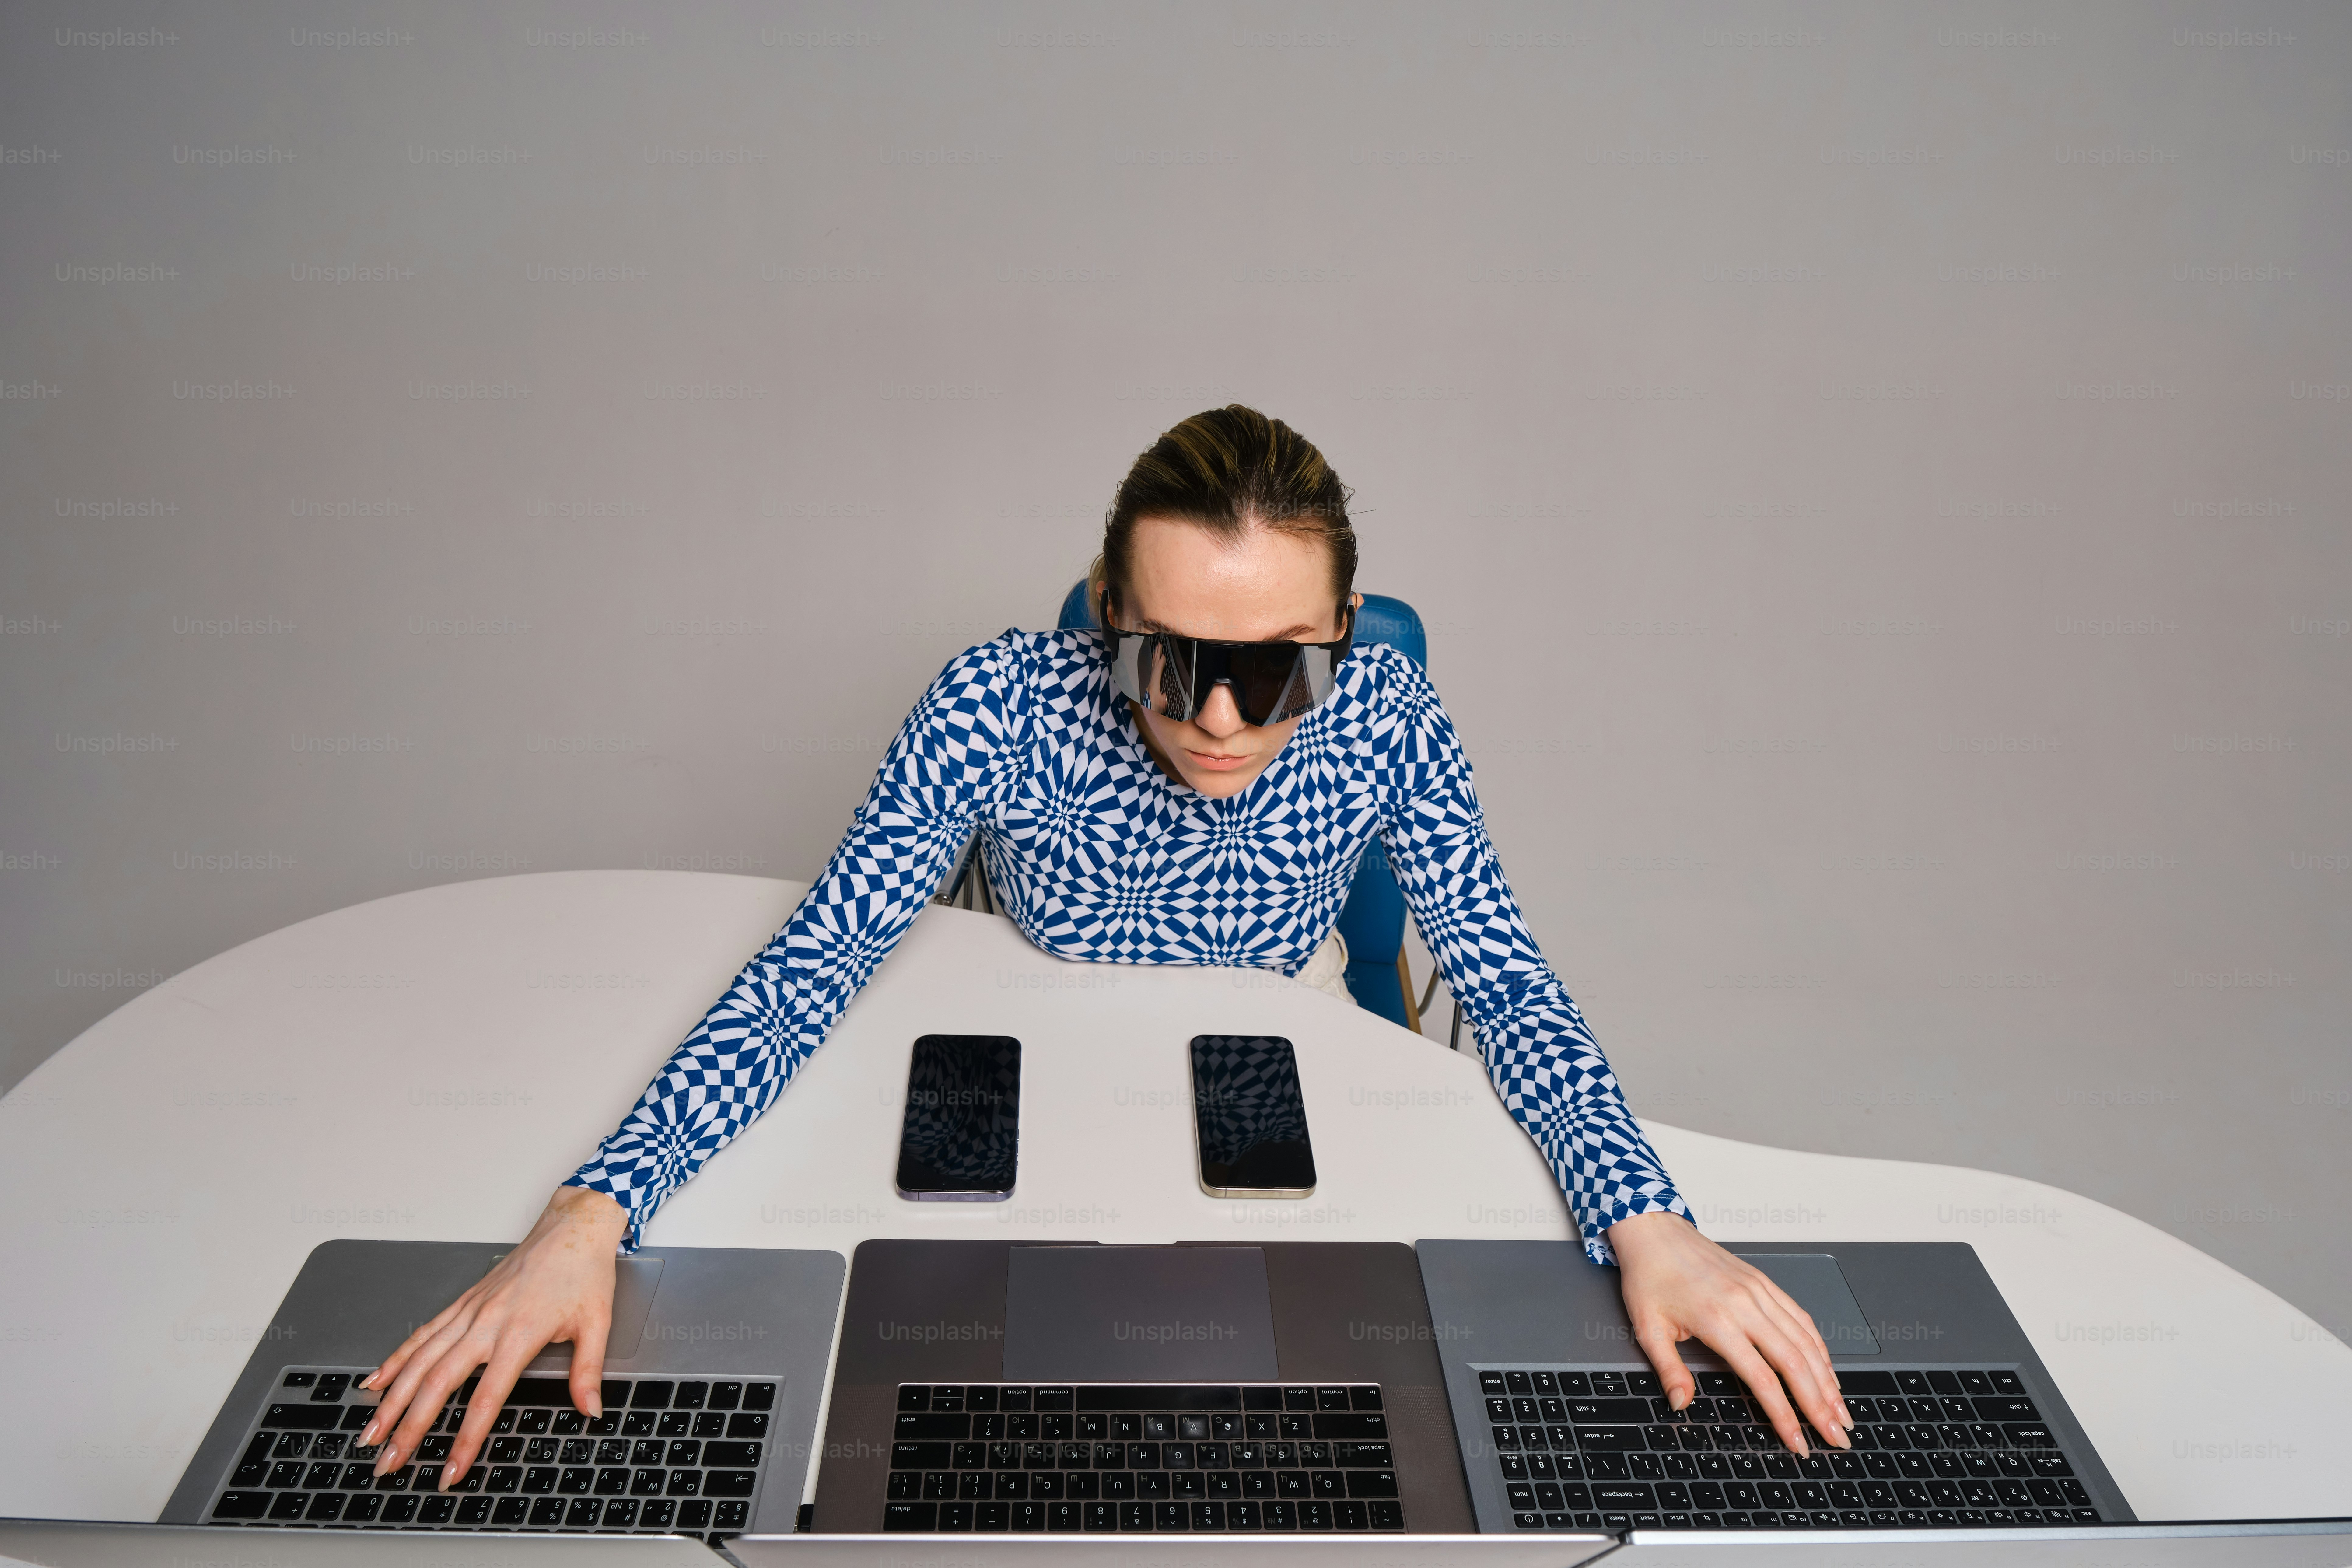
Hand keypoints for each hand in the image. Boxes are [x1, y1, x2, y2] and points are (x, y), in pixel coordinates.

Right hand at [358, 1184, 627, 1486]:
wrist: (573, 1225)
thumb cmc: (585, 1270)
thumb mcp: (597, 1323)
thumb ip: (587, 1371)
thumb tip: (590, 1409)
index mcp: (519, 1334)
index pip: (485, 1399)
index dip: (465, 1440)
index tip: (450, 1472)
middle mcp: (485, 1323)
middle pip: (436, 1384)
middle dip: (408, 1429)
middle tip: (388, 1463)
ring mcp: (468, 1311)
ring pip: (419, 1361)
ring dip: (391, 1400)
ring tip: (370, 1434)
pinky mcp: (462, 1301)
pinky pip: (422, 1333)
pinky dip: (396, 1359)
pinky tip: (376, 1382)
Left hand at [1606, 1211, 1851, 1455]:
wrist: (1655, 1231)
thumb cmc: (1650, 1276)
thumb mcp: (1648, 1328)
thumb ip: (1668, 1370)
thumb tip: (1681, 1403)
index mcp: (1718, 1320)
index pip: (1763, 1379)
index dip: (1784, 1415)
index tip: (1798, 1443)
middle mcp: (1746, 1305)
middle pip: (1796, 1363)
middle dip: (1820, 1406)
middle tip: (1836, 1437)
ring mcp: (1759, 1291)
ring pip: (1806, 1341)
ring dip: (1828, 1380)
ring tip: (1841, 1412)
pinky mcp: (1764, 1282)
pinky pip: (1801, 1317)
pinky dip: (1819, 1347)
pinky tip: (1827, 1369)